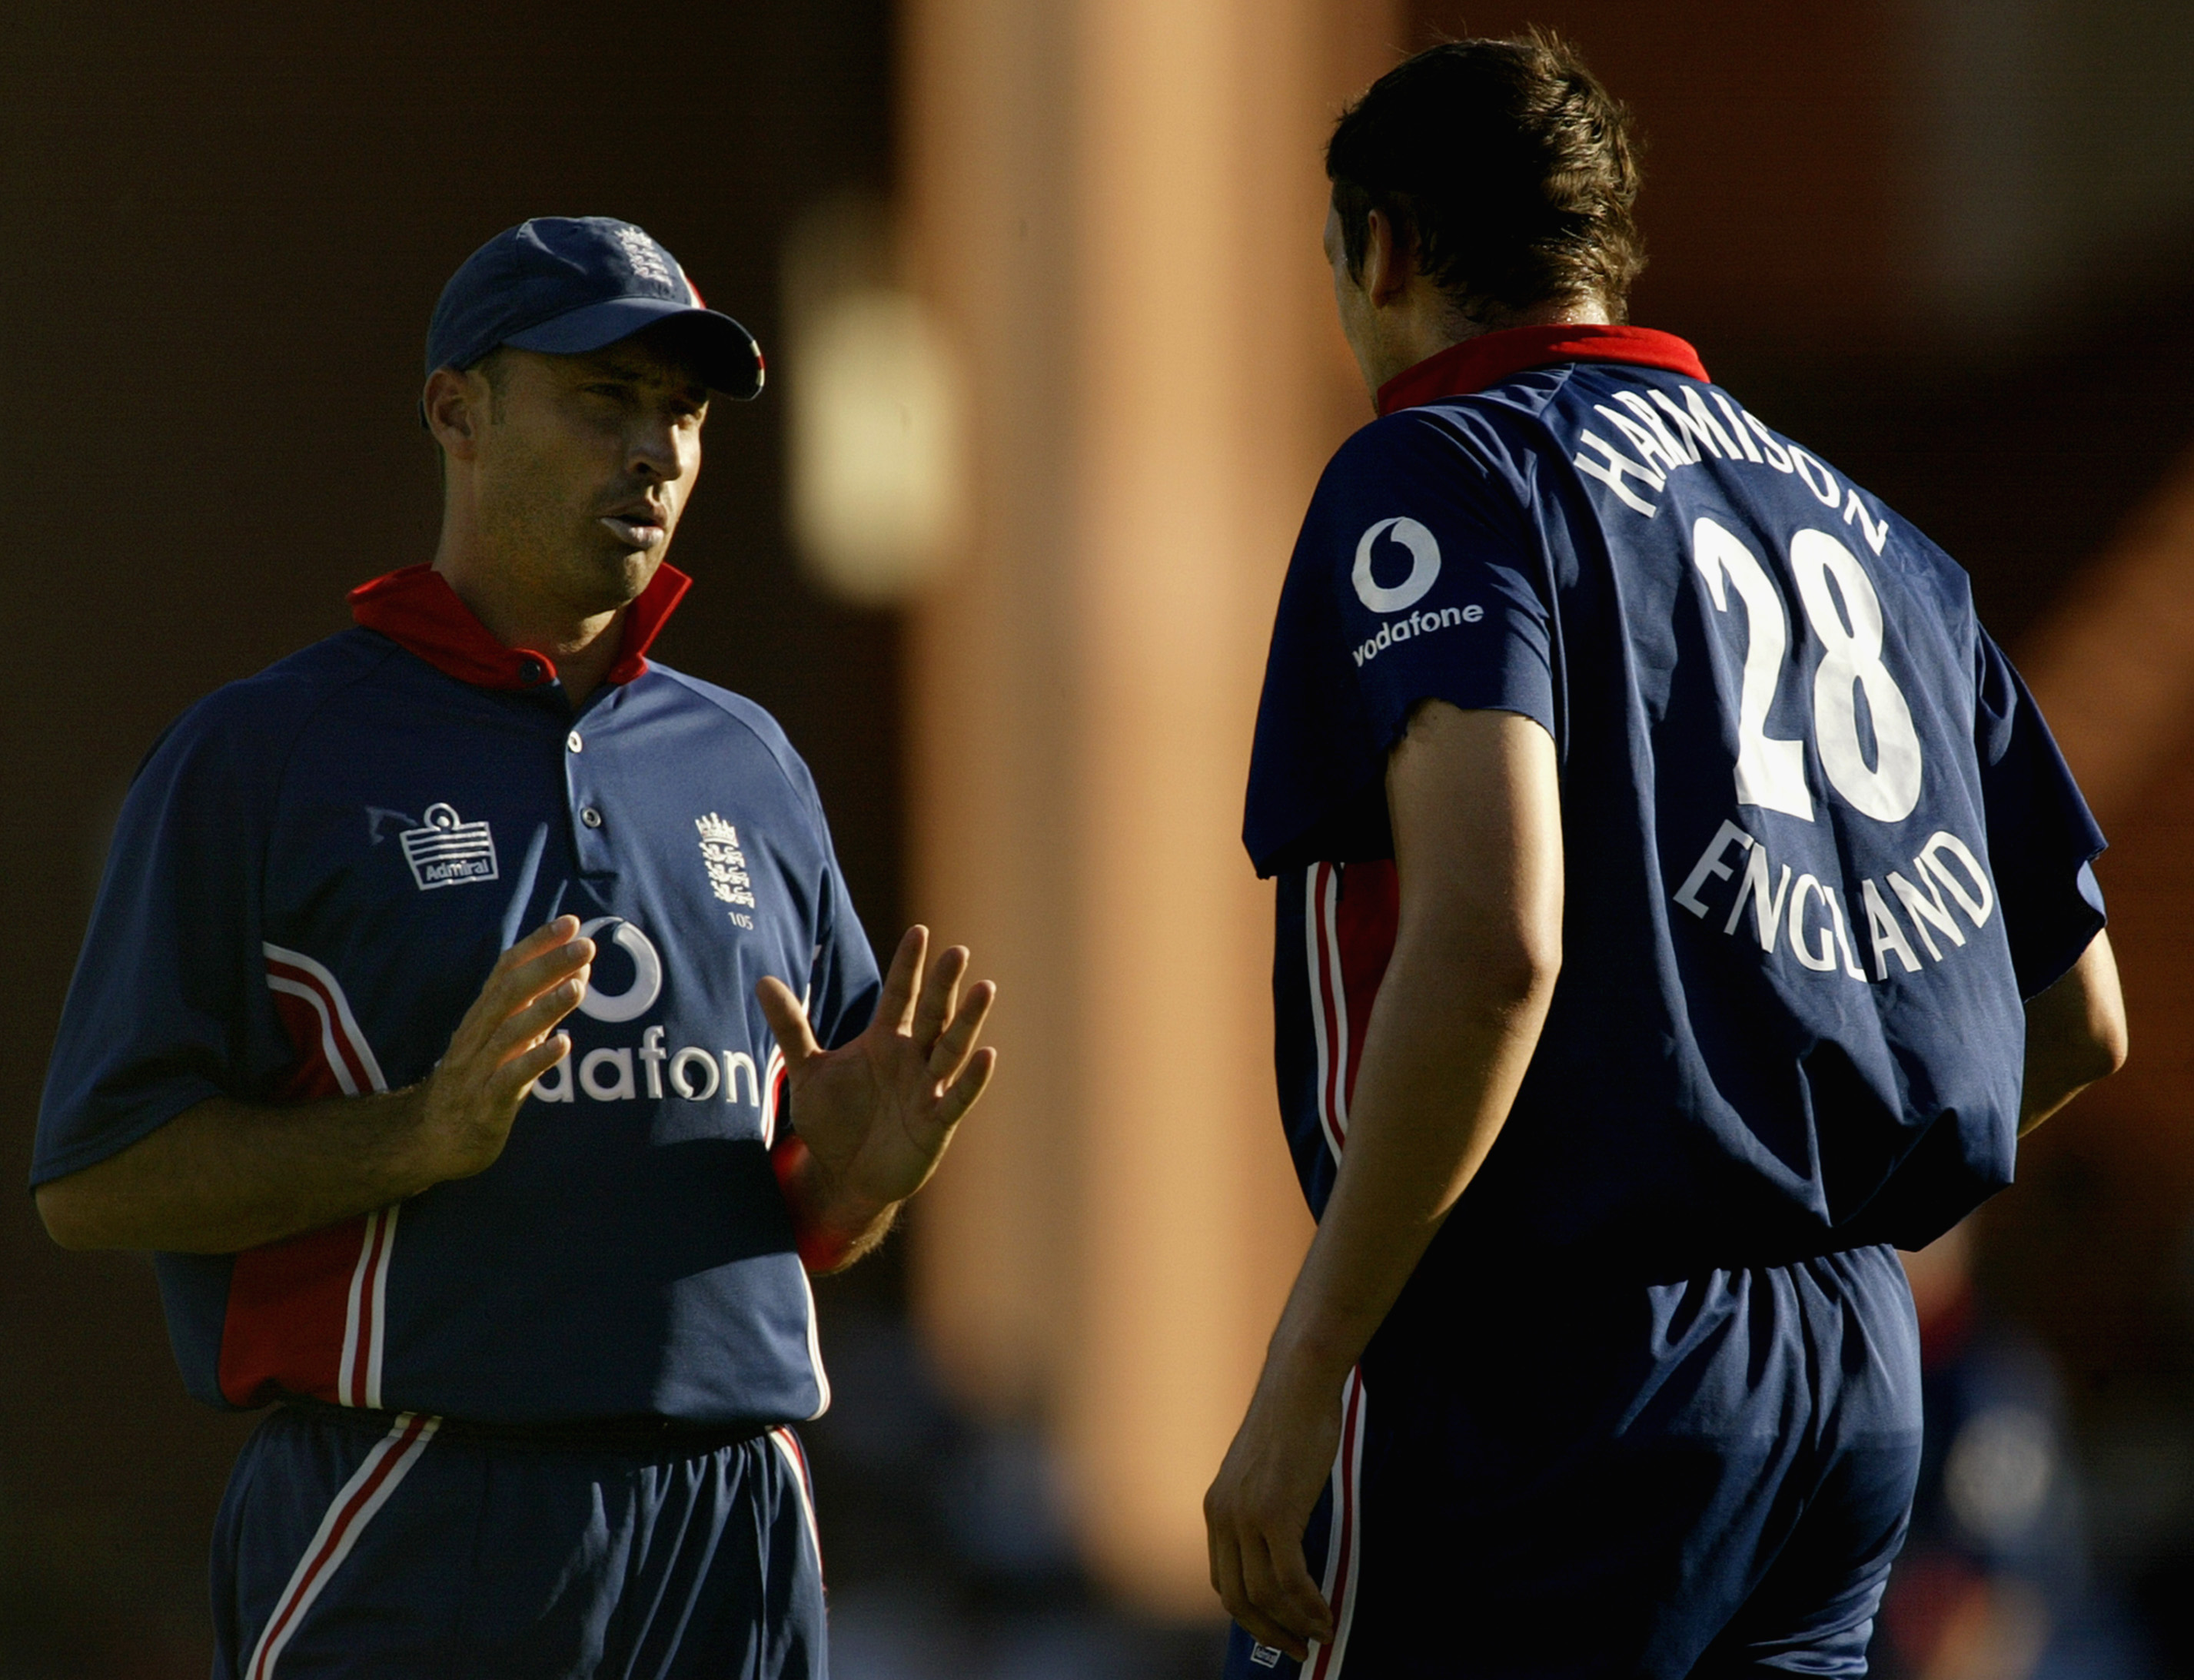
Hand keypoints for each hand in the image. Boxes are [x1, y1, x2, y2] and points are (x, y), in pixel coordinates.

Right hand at [411, 917, 593, 1180]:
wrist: (431, 1138)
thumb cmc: (479, 1079)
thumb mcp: (510, 1037)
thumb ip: (541, 1003)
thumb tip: (580, 966)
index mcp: (482, 1015)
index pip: (507, 969)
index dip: (537, 944)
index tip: (571, 922)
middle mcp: (477, 1036)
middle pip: (509, 993)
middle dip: (547, 966)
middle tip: (585, 945)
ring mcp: (478, 1070)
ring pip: (510, 1033)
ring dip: (545, 1008)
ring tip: (578, 987)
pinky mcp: (485, 1106)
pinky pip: (509, 1080)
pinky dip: (535, 1060)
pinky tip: (563, 1045)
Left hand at [756, 925, 996, 1248]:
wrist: (844, 1176)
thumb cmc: (833, 1119)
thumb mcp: (808, 1071)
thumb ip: (791, 1027)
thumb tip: (762, 981)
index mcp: (885, 1040)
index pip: (900, 995)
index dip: (909, 965)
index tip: (920, 931)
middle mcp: (912, 1058)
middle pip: (932, 1014)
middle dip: (944, 984)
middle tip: (958, 951)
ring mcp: (927, 1089)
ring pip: (951, 1048)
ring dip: (968, 1021)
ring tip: (984, 989)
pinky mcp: (935, 1123)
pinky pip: (957, 1097)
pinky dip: (972, 1078)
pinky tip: (986, 1054)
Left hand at [1205, 1355, 1345, 1659]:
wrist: (1298, 1382)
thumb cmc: (1292, 1421)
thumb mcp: (1264, 1471)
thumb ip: (1262, 1507)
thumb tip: (1285, 1545)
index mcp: (1216, 1508)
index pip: (1222, 1580)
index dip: (1248, 1614)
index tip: (1275, 1629)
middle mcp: (1222, 1515)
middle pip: (1236, 1598)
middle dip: (1266, 1632)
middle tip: (1297, 1649)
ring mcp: (1246, 1515)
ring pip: (1264, 1595)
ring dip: (1294, 1624)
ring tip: (1320, 1634)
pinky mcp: (1275, 1513)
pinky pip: (1290, 1579)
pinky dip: (1308, 1605)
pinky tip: (1326, 1614)